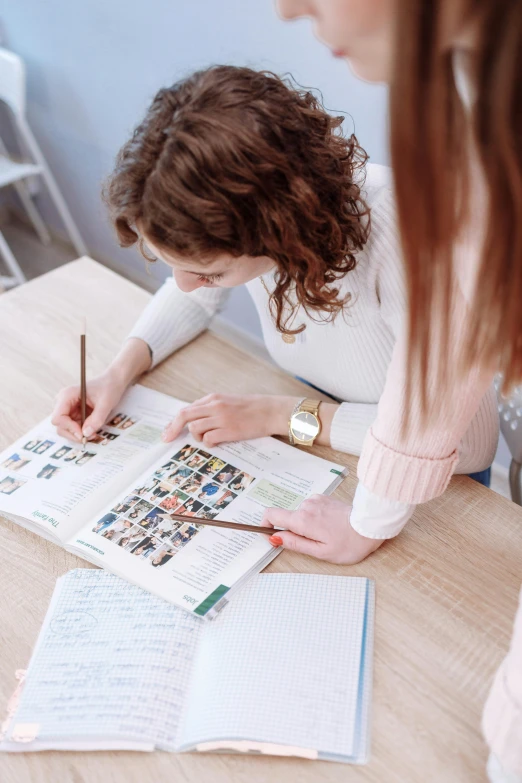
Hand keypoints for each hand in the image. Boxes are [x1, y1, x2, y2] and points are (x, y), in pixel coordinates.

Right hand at [51, 337, 150, 442]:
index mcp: (67, 395)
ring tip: (93, 434)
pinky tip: (92, 430)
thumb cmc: (109, 388)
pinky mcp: (73, 413)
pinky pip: (73, 427)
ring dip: (78, 434)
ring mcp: (67, 408)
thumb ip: (96, 419)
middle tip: (90, 437)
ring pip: (66, 429)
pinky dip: (81, 432)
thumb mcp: (106, 403)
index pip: (58, 418)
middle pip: (60, 426)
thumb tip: (86, 434)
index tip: (83, 434)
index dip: (69, 428)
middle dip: (74, 434)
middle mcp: (63, 402)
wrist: (113, 381)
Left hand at [162, 393, 295, 446]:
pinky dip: (209, 443)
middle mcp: (215, 406)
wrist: (271, 411)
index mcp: (213, 398)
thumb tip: (193, 420)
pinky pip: (208, 439)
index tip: (167, 432)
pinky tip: (217, 442)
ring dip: (198, 437)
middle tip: (167, 439)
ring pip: (195, 429)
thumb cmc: (251, 408)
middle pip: (184, 416)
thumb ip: (211, 408)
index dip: (174, 422)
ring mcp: (222, 418)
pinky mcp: (230, 430)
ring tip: (209, 438)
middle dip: (172, 429)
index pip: (187, 409)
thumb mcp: (228, 402)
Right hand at [263, 494, 384, 564]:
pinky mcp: (323, 498)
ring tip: (325, 534)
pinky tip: (329, 525)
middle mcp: (306, 505)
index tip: (270, 535)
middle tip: (312, 543)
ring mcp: (315, 499)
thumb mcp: (320, 551)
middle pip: (287, 517)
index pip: (271, 514)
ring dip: (306, 525)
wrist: (370, 527)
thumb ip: (295, 543)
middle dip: (293, 530)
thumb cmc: (348, 543)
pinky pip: (310, 509)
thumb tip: (275, 538)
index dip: (265, 525)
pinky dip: (314, 518)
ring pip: (300, 514)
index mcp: (303, 520)